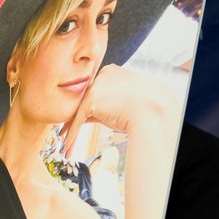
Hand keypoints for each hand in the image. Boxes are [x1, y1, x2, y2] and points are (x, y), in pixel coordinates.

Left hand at [61, 64, 179, 154]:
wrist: (154, 111)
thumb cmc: (146, 108)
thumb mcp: (124, 101)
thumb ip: (106, 104)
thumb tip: (91, 115)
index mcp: (111, 72)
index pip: (94, 92)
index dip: (85, 109)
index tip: (77, 120)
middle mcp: (101, 76)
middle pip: (83, 100)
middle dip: (73, 118)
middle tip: (64, 132)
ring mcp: (96, 86)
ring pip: (79, 111)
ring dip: (70, 129)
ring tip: (64, 142)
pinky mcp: (92, 100)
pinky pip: (78, 121)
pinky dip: (72, 134)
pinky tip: (67, 146)